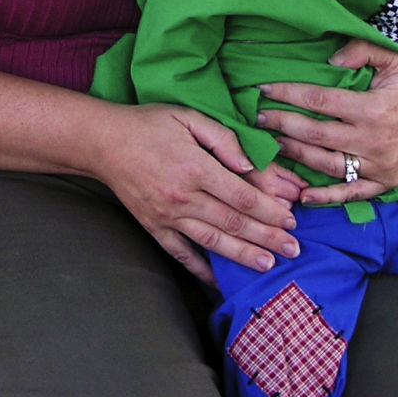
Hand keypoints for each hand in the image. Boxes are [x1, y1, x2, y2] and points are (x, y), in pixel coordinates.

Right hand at [93, 102, 298, 283]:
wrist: (103, 142)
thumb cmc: (149, 124)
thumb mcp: (188, 117)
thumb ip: (222, 139)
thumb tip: (249, 165)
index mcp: (195, 168)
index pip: (242, 196)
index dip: (270, 210)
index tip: (291, 219)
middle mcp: (183, 197)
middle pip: (234, 222)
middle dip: (268, 237)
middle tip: (293, 249)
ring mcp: (167, 216)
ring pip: (213, 241)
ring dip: (243, 255)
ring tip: (269, 264)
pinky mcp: (154, 227)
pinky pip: (180, 253)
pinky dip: (201, 268)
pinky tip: (219, 279)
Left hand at [255, 39, 397, 207]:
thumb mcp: (395, 57)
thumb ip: (362, 50)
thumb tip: (330, 61)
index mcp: (372, 108)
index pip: (319, 101)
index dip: (289, 94)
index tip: (264, 90)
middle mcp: (373, 140)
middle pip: (316, 134)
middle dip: (283, 125)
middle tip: (258, 119)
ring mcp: (378, 165)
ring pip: (327, 164)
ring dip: (295, 156)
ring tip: (272, 144)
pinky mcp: (384, 182)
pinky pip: (351, 192)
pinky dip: (327, 197)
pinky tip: (303, 196)